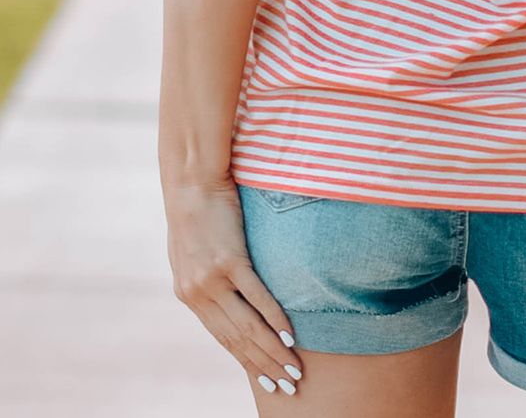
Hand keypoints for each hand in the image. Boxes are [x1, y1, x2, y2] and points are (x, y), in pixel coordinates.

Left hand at [162, 172, 304, 396]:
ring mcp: (213, 279)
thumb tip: (223, 294)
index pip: (223, 338)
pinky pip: (256, 297)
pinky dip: (274, 319)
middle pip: (237, 340)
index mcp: (189, 295)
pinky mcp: (229, 260)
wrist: (191, 182)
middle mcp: (198, 294)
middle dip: (264, 366)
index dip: (247, 362)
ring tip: (294, 369)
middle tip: (288, 386)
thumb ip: (206, 277)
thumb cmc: (196, 211)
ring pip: (248, 326)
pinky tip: (290, 335)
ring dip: (273, 351)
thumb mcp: (192, 252)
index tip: (267, 381)